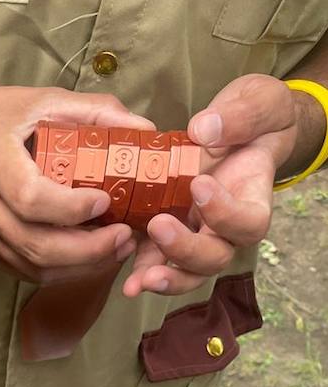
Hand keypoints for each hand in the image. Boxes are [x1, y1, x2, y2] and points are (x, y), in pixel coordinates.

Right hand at [0, 85, 154, 283]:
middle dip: (88, 249)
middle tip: (125, 236)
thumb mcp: (39, 100)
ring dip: (80, 266)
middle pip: (37, 245)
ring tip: (116, 248)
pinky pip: (26, 272)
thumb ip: (93, 112)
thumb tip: (145, 130)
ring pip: (34, 267)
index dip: (72, 208)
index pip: (31, 198)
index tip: (106, 200)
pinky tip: (88, 258)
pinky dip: (62, 271)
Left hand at [124, 74, 302, 297]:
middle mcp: (226, 227)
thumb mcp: (260, 103)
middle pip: (215, 257)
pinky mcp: (168, 233)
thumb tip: (202, 131)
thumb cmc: (254, 118)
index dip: (226, 213)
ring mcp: (197, 234)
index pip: (249, 223)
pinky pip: (158, 261)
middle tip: (159, 226)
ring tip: (139, 282)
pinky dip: (142, 272)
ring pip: (188, 271)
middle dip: (186, 251)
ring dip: (164, 278)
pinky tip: (127, 283)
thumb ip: (241, 116)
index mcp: (253, 199)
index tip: (200, 184)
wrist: (235, 128)